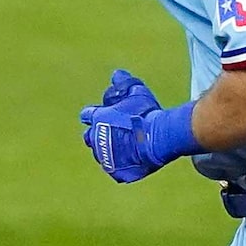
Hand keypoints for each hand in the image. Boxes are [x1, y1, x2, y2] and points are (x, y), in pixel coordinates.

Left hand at [79, 71, 199, 183]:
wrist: (157, 138)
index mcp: (98, 119)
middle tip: (114, 131)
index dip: (96, 114)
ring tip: (125, 146)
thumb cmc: (146, 114)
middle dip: (97, 134)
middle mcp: (96, 139)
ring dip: (109, 149)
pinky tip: (132, 158)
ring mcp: (106, 157)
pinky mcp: (116, 171)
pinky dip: (121, 164)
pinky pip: (115, 169)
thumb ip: (124, 84)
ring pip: (101, 154)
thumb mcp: (136, 92)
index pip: (87, 115)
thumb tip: (117, 74)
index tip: (104, 115)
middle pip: (89, 137)